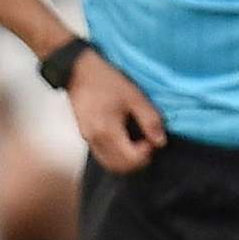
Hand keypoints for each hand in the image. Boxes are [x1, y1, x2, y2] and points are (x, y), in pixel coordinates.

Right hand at [66, 49, 165, 172]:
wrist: (78, 71)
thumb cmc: (107, 80)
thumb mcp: (134, 96)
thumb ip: (150, 120)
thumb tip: (160, 142)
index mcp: (108, 131)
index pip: (132, 159)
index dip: (147, 152)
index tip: (152, 137)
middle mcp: (95, 140)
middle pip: (120, 167)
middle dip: (139, 159)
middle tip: (147, 141)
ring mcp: (88, 140)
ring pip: (111, 165)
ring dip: (127, 159)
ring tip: (136, 140)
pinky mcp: (86, 137)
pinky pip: (103, 156)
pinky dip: (117, 154)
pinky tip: (124, 138)